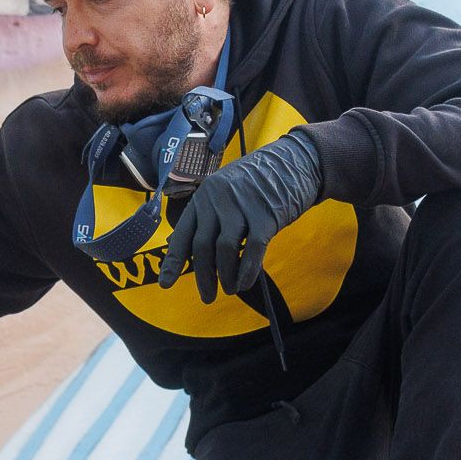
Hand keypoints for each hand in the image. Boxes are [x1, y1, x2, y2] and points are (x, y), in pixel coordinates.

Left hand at [157, 132, 322, 302]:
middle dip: (203, 276)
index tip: (165, 284)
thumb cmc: (258, 183)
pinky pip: (252, 249)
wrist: (294, 162)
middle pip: (202, 245)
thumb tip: (189, 248)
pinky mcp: (265, 214)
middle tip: (207, 297)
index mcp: (204, 195)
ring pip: (225, 249)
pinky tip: (245, 282)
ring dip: (225, 276)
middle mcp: (217, 199)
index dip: (173, 261)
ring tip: (230, 290)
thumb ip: (209, 217)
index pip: (183, 233)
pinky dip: (247, 271)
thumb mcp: (226, 192)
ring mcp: (241, 205)